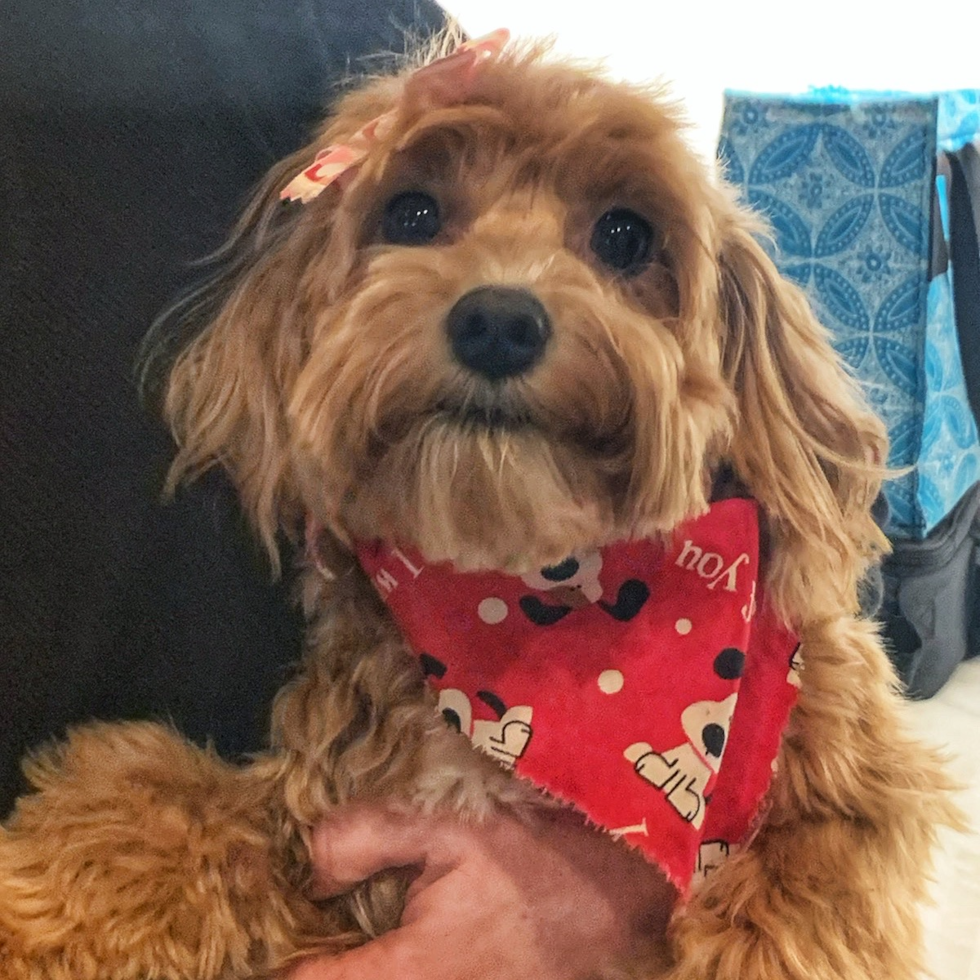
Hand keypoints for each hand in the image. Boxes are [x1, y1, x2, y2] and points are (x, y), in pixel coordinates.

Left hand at [288, 803, 676, 979]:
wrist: (621, 900)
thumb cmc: (538, 859)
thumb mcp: (451, 826)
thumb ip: (365, 838)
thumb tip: (309, 869)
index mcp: (407, 975)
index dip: (273, 959)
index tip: (249, 937)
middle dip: (316, 958)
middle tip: (304, 927)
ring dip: (348, 961)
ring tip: (339, 934)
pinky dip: (382, 962)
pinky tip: (382, 940)